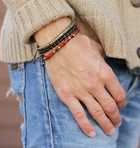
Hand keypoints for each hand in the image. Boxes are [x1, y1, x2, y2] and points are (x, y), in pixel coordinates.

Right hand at [34, 18, 125, 137]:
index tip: (120, 106)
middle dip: (116, 117)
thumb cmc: (78, 44)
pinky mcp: (67, 95)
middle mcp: (95, 84)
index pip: (119, 94)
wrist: (58, 44)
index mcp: (105, 73)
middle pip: (110, 107)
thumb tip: (105, 66)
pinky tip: (91, 133)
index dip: (122, 103)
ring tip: (110, 131)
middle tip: (117, 123)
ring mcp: (80, 91)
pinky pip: (78, 114)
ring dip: (105, 124)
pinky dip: (86, 126)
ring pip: (97, 113)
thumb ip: (104, 61)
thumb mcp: (97, 50)